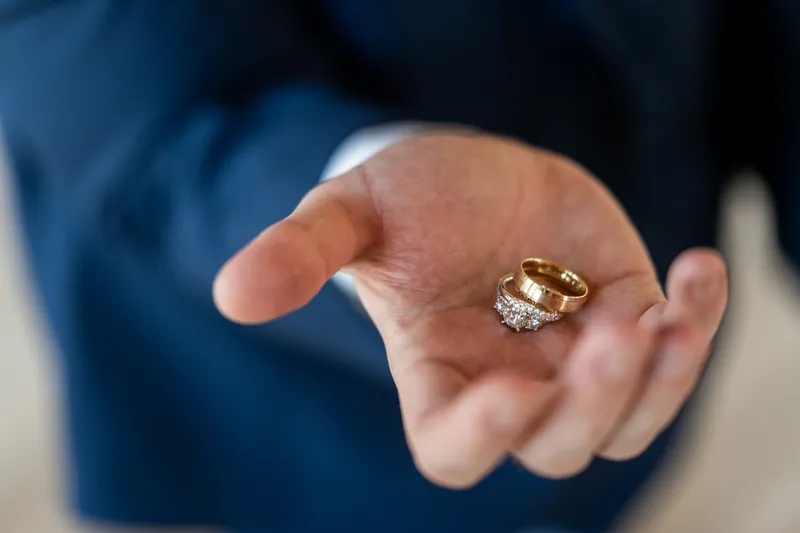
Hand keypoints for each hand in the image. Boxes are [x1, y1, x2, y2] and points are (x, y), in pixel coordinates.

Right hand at [213, 133, 727, 487]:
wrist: (471, 178)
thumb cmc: (404, 201)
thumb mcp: (348, 214)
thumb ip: (298, 255)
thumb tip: (231, 294)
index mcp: (437, 375)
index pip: (454, 449)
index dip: (482, 438)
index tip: (512, 390)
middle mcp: (508, 382)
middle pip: (558, 445)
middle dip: (591, 402)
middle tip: (611, 330)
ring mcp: (571, 356)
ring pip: (626, 418)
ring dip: (656, 377)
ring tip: (661, 306)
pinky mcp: (622, 315)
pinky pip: (672, 350)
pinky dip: (698, 321)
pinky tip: (699, 268)